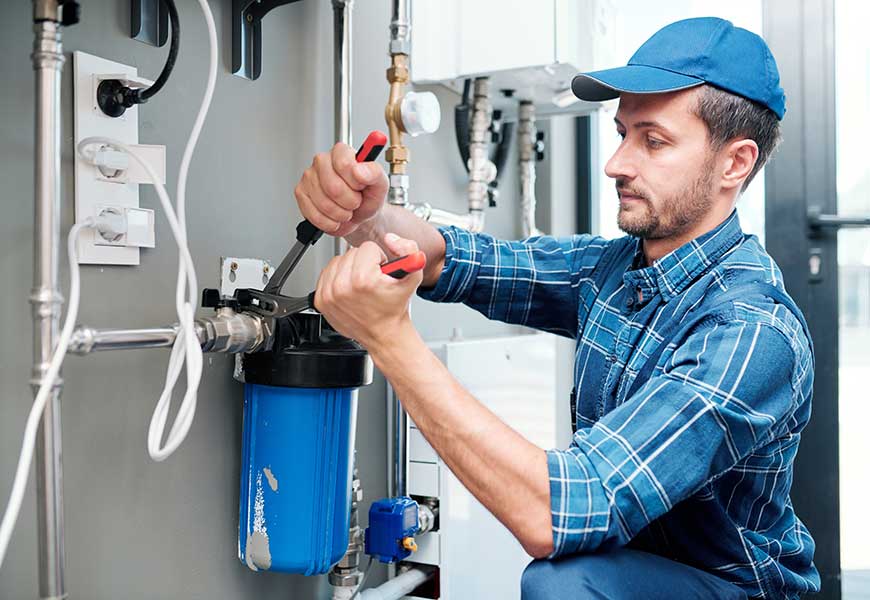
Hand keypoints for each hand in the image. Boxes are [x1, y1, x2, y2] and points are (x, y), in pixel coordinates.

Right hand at [294, 143, 387, 236]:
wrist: (360, 215)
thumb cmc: (368, 196)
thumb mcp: (380, 184)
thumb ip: (374, 173)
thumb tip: (360, 170)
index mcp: (341, 152)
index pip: (344, 164)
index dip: (355, 182)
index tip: (361, 186)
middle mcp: (322, 161)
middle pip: (333, 187)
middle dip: (349, 202)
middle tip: (355, 202)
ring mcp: (308, 177)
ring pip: (323, 203)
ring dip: (340, 214)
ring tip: (346, 210)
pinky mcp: (301, 194)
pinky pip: (314, 214)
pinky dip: (329, 222)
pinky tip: (335, 217)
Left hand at [314, 234, 422, 348]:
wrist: (384, 334)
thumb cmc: (395, 307)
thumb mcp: (414, 276)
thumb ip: (408, 249)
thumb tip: (390, 239)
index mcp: (363, 279)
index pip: (367, 248)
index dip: (379, 258)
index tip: (381, 273)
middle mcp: (342, 287)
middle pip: (351, 253)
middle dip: (364, 263)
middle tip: (373, 279)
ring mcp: (329, 294)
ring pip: (338, 261)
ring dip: (349, 268)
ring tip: (361, 284)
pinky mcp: (321, 300)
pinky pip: (326, 274)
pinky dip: (337, 278)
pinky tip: (349, 289)